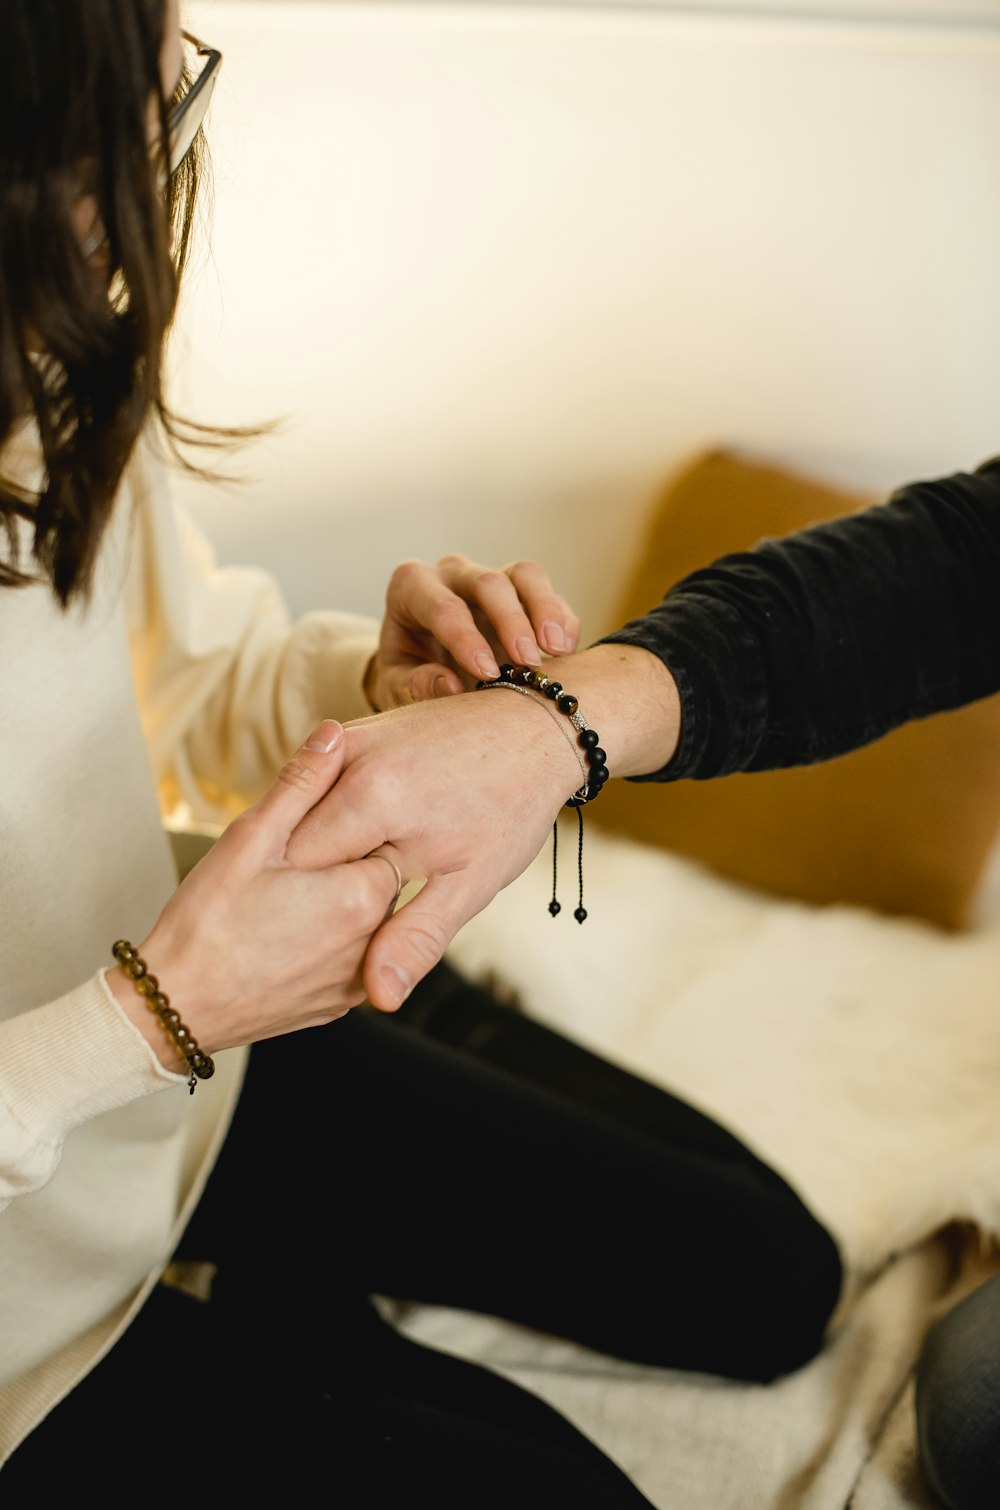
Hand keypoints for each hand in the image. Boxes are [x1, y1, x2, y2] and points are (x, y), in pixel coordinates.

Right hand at [107, 721, 400, 1069]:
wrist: (175, 1010)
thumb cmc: (207, 921)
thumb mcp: (249, 840)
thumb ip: (300, 785)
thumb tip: (332, 732)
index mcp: (361, 895)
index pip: (385, 835)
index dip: (348, 826)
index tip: (311, 830)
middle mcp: (373, 941)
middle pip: (379, 877)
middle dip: (345, 862)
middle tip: (289, 866)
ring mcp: (357, 978)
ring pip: (366, 919)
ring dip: (339, 903)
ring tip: (286, 900)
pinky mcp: (339, 1002)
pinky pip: (350, 956)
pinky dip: (329, 940)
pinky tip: (289, 933)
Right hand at [287, 692, 583, 1009]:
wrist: (538, 727)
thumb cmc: (511, 809)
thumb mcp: (471, 883)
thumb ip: (415, 936)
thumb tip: (381, 997)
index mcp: (369, 802)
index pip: (298, 871)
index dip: (307, 910)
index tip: (322, 931)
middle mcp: (350, 761)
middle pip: (293, 840)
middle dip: (309, 880)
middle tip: (340, 908)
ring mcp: (351, 738)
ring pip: (303, 812)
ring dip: (318, 848)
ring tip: (361, 869)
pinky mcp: (356, 730)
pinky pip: (323, 786)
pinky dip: (333, 816)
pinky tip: (365, 837)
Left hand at [364, 554, 580, 710]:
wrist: (426, 667)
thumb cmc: (407, 672)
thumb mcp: (396, 685)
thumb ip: (414, 685)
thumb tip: (449, 685)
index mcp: (411, 588)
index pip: (442, 607)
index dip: (466, 639)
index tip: (487, 673)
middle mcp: (452, 574)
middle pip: (487, 583)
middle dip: (510, 621)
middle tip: (527, 662)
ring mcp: (490, 578)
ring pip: (525, 575)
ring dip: (545, 609)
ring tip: (558, 649)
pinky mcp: (522, 593)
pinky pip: (550, 593)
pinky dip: (563, 620)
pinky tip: (567, 653)